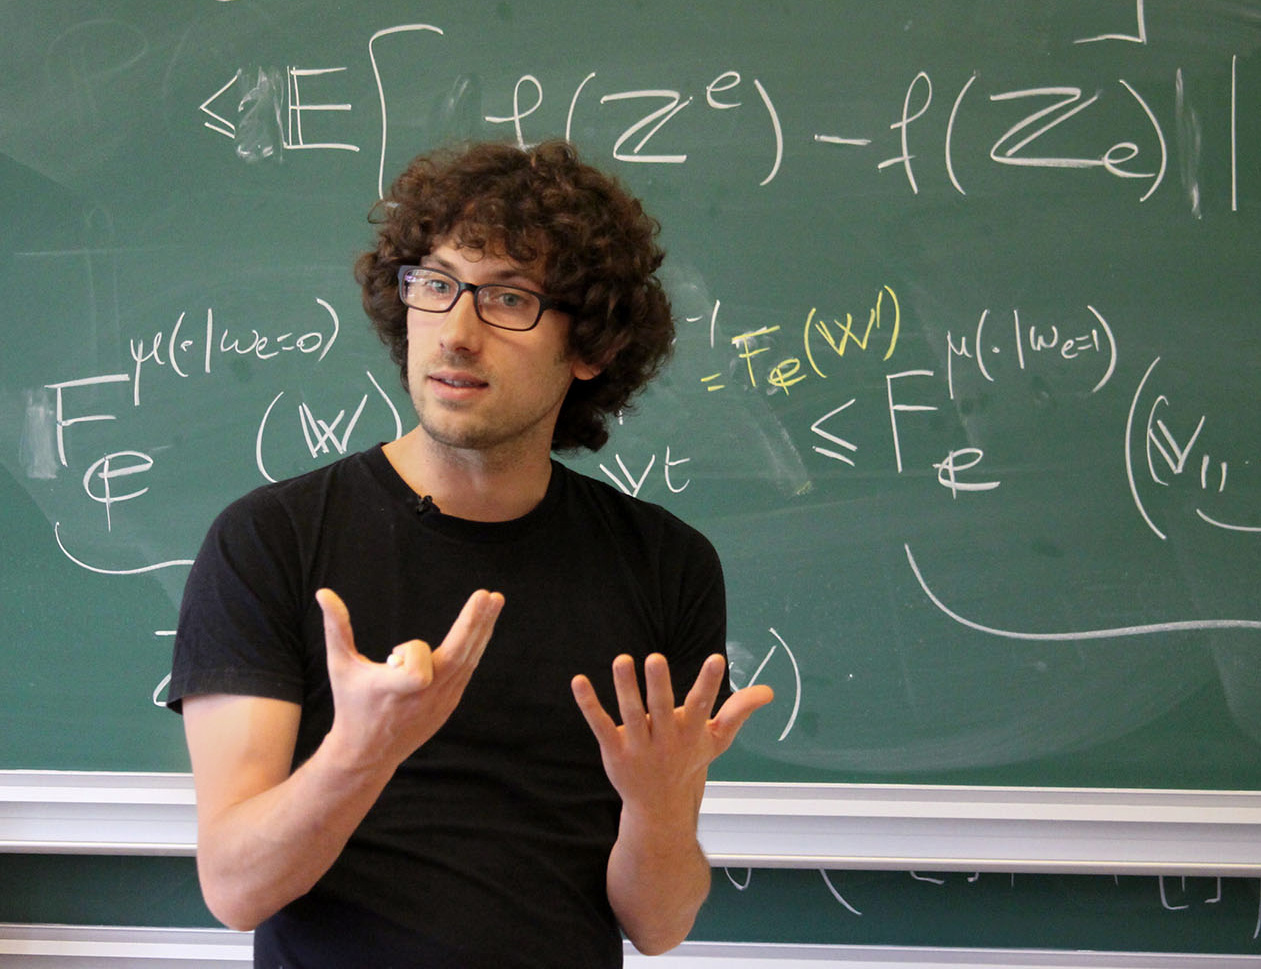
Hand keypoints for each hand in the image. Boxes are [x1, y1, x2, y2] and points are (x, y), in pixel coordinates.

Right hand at [316, 587, 503, 770]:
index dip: (408, 653)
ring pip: (468, 660)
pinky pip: (467, 669)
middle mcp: (423, 699)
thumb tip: (323, 592)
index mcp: (395, 692)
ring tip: (495, 600)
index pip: (418, 668)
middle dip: (473, 623)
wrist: (368, 752)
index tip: (390, 658)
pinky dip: (476, 646)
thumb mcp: (341, 666)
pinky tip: (485, 625)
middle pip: (457, 657)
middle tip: (488, 595)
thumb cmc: (351, 704)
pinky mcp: (450, 704)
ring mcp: (441, 703)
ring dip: (482, 628)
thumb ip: (336, 628)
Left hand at [571, 653, 772, 817]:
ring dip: (625, 688)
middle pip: (662, 710)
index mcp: (691, 734)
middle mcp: (665, 741)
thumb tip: (769, 690)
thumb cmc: (690, 763)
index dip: (710, 683)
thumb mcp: (717, 740)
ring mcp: (638, 748)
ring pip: (631, 714)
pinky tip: (579, 681)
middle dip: (659, 685)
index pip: (703, 706)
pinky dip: (589, 704)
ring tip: (622, 659)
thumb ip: (739, 712)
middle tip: (656, 658)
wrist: (660, 809)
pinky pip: (600, 725)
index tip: (717, 658)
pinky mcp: (614, 752)